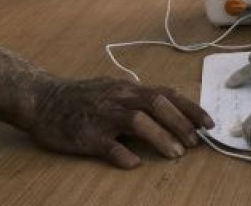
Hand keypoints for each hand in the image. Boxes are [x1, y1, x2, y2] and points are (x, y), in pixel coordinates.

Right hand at [28, 78, 213, 168]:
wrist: (42, 99)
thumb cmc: (81, 98)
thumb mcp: (113, 91)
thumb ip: (138, 100)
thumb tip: (170, 113)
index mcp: (127, 88)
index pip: (166, 93)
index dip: (190, 108)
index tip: (208, 123)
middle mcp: (118, 97)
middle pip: (156, 103)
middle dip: (181, 122)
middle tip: (195, 142)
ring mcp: (102, 115)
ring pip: (137, 121)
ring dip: (160, 136)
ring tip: (175, 153)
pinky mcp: (86, 134)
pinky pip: (108, 145)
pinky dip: (123, 154)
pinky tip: (134, 163)